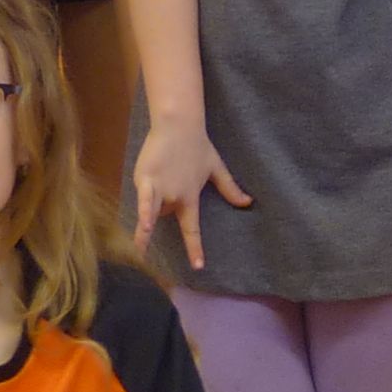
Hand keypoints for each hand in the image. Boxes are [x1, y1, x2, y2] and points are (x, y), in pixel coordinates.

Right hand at [133, 111, 251, 271]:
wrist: (179, 125)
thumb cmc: (197, 145)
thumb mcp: (216, 168)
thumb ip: (230, 188)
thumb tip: (248, 202)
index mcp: (191, 197)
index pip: (193, 229)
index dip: (194, 248)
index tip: (198, 266)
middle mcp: (176, 197)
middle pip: (164, 215)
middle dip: (163, 205)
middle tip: (167, 179)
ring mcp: (161, 189)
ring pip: (153, 210)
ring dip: (151, 209)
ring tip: (152, 205)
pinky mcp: (145, 179)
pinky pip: (145, 202)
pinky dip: (145, 213)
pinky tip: (143, 226)